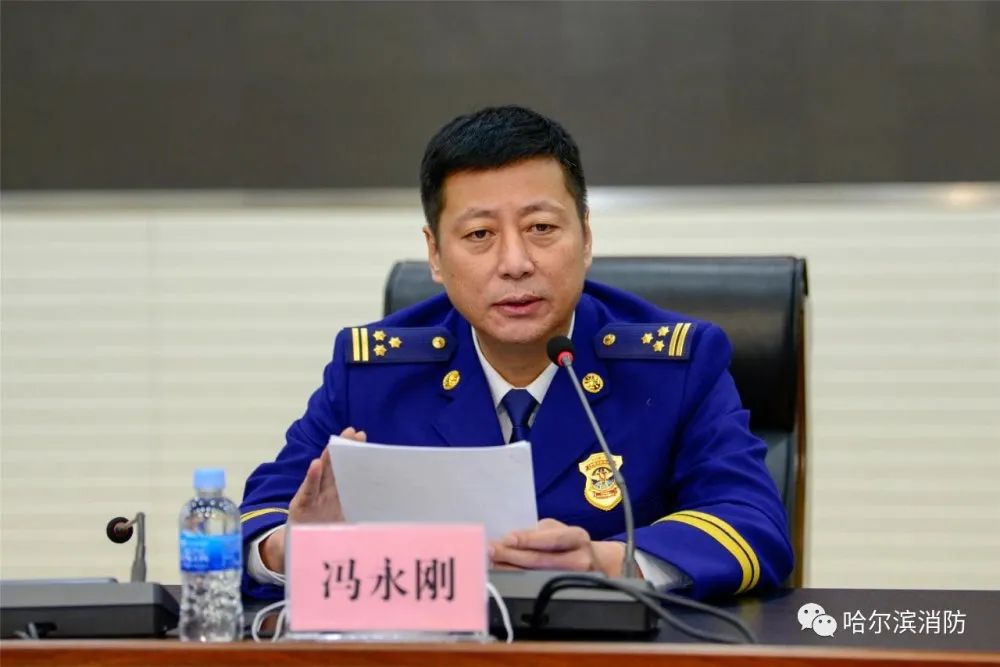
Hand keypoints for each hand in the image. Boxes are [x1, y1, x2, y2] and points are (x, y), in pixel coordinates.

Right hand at [260, 426, 366, 572]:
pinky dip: (311, 478)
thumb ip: (361, 522)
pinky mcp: (301, 507)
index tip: (363, 437)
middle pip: (335, 467)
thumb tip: (391, 525)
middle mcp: (324, 492)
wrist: (298, 550)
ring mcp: (312, 498)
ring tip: (334, 442)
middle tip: (354, 432)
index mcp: (336, 495)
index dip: (355, 456)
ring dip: (327, 458)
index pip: (347, 471)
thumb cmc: (322, 535)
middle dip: (344, 449)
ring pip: (321, 475)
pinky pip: (307, 491)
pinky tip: (315, 465)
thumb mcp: (345, 527)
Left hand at [489, 518, 628, 577]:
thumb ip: (538, 533)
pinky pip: (536, 586)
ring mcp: (572, 580)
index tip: (506, 539)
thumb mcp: (560, 530)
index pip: (550, 539)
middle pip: (540, 560)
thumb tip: (509, 540)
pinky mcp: (564, 593)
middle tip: (490, 550)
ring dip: (509, 568)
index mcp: (577, 538)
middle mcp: (578, 560)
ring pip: (535, 576)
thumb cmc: (570, 543)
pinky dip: (516, 579)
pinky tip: (502, 574)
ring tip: (491, 562)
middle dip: (511, 555)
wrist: (597, 564)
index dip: (528, 539)